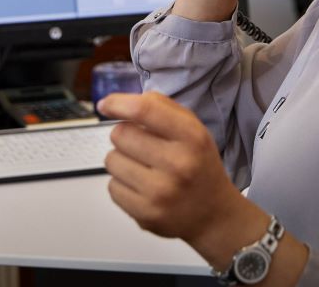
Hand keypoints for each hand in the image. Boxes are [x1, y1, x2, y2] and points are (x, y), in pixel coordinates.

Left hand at [99, 91, 251, 246]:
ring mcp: (161, 193)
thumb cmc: (197, 163)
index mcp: (192, 137)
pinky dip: (121, 184)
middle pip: (121, 134)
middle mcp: (179, 164)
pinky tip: (141, 186)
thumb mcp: (192, 127)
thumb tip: (112, 103)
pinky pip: (112, 188)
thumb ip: (160, 106)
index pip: (144, 110)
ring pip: (111, 160)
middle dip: (124, 135)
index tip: (105, 105)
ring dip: (121, 160)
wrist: (213, 214)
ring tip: (142, 167)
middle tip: (140, 145)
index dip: (118, 103)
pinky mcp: (146, 215)